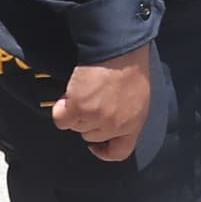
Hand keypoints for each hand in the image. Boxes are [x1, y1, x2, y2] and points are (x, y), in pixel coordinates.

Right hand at [53, 47, 154, 161]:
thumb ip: (126, 114)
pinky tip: (68, 95)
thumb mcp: (139, 97)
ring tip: (81, 90)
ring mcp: (96, 118)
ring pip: (75, 126)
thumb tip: (110, 119)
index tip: (95, 145)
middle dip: (87, 120)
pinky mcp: (78, 108)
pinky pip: (61, 118)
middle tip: (88, 99)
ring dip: (74, 110)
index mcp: (134, 124)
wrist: (118, 49)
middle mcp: (114, 126)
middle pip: (91, 135)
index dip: (104, 152)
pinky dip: (61, 108)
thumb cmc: (131, 65)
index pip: (119, 152)